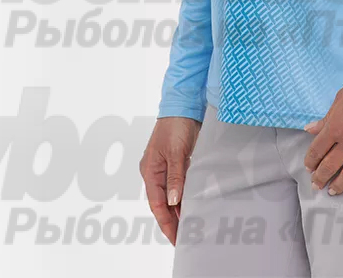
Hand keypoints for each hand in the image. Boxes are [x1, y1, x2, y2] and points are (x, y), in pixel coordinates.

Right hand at [140, 115, 201, 244]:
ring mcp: (166, 168)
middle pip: (163, 202)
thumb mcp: (175, 152)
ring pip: (172, 195)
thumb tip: (173, 201)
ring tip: (191, 226)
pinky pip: (180, 185)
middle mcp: (155, 172)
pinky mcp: (177, 163)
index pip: (156, 203)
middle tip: (185, 237)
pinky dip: (185, 196)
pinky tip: (193, 205)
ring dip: (180, 209)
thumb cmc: (175, 125)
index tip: (175, 237)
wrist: (183, 105)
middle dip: (172, 220)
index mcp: (150, 170)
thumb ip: (175, 176)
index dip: (165, 222)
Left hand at [302, 69, 342, 194]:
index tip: (309, 166)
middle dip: (320, 177)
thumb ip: (326, 117)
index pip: (317, 150)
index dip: (310, 161)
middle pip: (330, 166)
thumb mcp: (341, 98)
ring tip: (332, 190)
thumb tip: (310, 129)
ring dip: (338, 185)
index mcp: (337, 125)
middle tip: (316, 183)